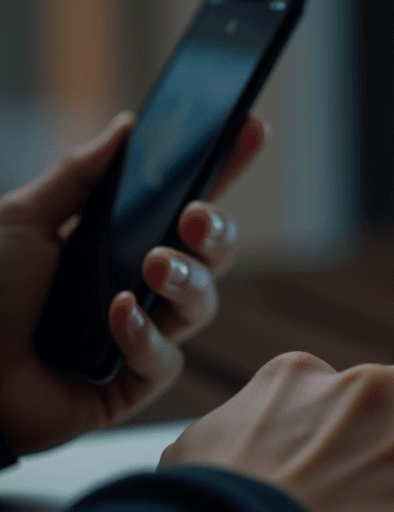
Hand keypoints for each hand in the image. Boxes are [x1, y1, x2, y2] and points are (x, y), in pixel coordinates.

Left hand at [0, 111, 267, 455]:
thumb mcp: (21, 220)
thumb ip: (78, 176)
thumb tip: (126, 127)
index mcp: (120, 242)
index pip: (186, 202)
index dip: (224, 168)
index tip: (252, 128)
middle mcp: (141, 286)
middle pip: (213, 255)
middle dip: (219, 231)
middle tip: (195, 216)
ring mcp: (141, 335)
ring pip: (202, 305)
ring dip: (186, 281)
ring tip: (153, 265)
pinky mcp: (132, 384)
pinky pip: (165, 359)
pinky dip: (144, 335)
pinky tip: (116, 316)